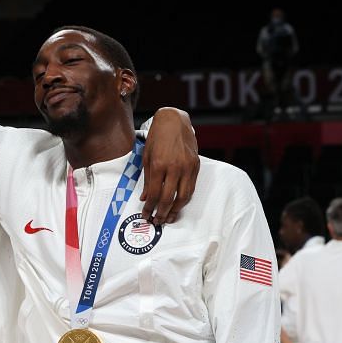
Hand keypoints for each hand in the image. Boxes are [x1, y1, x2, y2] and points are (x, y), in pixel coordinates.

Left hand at [140, 108, 199, 224]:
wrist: (174, 121)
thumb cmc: (157, 138)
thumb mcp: (146, 157)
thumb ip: (147, 180)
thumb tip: (146, 198)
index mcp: (159, 165)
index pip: (154, 194)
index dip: (149, 208)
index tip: (145, 215)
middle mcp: (175, 167)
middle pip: (169, 198)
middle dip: (162, 213)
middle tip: (157, 221)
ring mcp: (187, 166)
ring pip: (184, 196)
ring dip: (175, 210)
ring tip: (168, 217)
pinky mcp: (196, 165)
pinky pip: (191, 187)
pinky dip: (184, 198)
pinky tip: (178, 204)